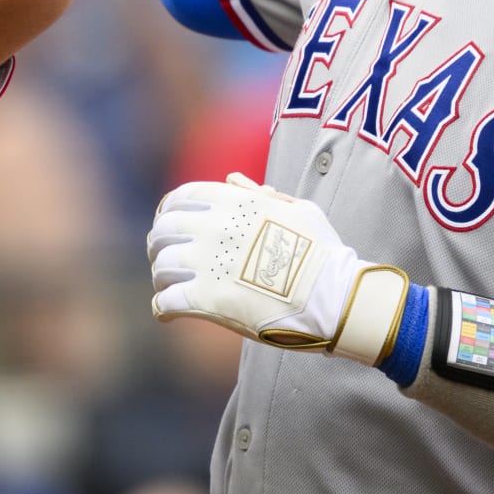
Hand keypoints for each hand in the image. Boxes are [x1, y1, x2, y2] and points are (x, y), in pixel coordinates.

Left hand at [147, 173, 411, 365]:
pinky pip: (166, 302)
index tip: (169, 225)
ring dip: (161, 277)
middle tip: (164, 259)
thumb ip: (259, 195)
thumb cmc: (323, 253)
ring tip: (169, 288)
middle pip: (163, 231)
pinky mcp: (206, 301)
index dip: (169, 212)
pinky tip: (168, 313)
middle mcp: (213, 228)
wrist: (333, 296)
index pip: (180, 198)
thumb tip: (232, 180)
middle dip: (159, 245)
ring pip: (161, 266)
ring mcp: (207, 264)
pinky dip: (162, 308)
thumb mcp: (297, 210)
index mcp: (232, 203)